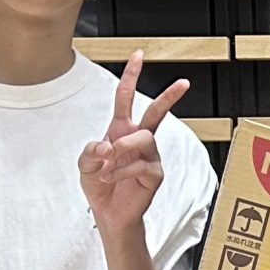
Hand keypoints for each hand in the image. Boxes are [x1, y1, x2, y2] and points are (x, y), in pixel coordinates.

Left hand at [78, 53, 190, 237]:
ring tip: (108, 161)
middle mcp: (138, 139)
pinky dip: (121, 170)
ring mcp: (149, 156)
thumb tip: (105, 146)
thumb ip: (90, 151)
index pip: (126, 98)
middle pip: (156, 112)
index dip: (131, 76)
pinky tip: (110, 177)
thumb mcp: (85, 165)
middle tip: (184, 83)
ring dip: (122, 147)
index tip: (138, 55)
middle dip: (169, 96)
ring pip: (144, 138)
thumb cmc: (100, 186)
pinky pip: (141, 165)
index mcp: (121, 130)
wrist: (108, 213)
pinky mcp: (154, 174)